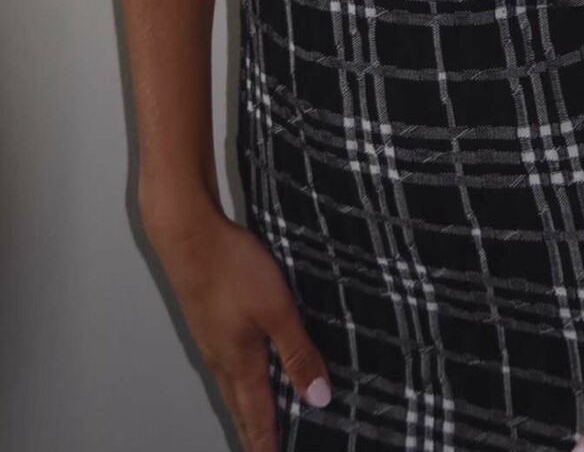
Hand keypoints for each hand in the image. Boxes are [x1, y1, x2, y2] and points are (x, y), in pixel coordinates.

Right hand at [141, 197, 332, 451]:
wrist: (186, 233)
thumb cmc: (231, 268)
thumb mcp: (276, 309)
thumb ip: (297, 352)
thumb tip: (317, 398)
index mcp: (239, 363)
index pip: (257, 418)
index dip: (268, 446)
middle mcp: (221, 358)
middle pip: (240, 408)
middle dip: (256, 433)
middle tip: (268, 449)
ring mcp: (210, 338)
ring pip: (230, 385)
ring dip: (246, 406)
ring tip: (261, 418)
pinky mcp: (206, 318)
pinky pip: (225, 361)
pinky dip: (239, 378)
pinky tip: (248, 364)